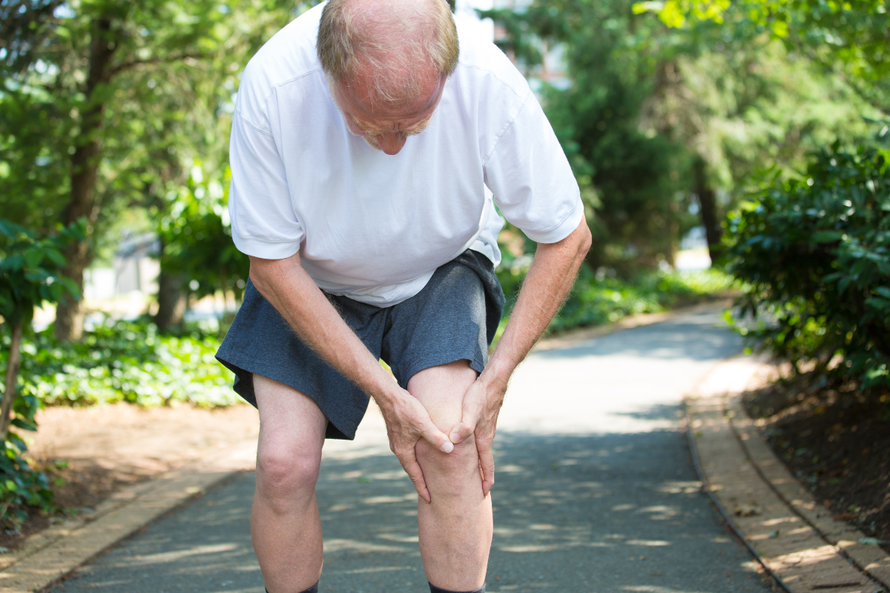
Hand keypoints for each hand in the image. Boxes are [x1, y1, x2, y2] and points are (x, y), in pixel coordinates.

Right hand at [378, 389, 453, 502]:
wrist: (388, 395)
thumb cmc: (406, 408)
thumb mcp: (423, 423)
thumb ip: (436, 437)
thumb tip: (449, 450)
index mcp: (404, 451)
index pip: (415, 475)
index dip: (422, 487)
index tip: (429, 499)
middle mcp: (399, 449)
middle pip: (411, 469)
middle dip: (420, 481)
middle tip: (429, 493)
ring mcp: (397, 441)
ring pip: (409, 460)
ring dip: (417, 469)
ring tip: (427, 476)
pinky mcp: (398, 433)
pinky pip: (408, 450)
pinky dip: (415, 457)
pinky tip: (421, 454)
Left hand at [448, 375, 505, 496]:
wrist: (494, 381)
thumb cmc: (480, 395)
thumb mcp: (470, 410)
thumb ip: (464, 426)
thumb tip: (455, 441)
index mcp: (484, 438)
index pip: (486, 464)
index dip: (486, 479)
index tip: (484, 492)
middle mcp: (487, 435)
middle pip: (486, 460)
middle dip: (484, 475)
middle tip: (481, 489)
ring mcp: (487, 428)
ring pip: (483, 450)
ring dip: (481, 462)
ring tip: (476, 472)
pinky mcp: (485, 420)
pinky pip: (481, 439)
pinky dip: (478, 449)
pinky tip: (472, 446)